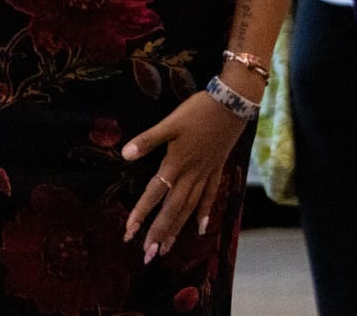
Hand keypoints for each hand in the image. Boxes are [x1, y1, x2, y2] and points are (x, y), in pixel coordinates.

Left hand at [122, 93, 249, 262]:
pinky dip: (205, 212)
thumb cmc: (199, 111)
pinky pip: (211, 195)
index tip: (129, 231)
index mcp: (176, 163)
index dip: (142, 212)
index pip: (156, 192)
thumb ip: (149, 139)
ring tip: (168, 248)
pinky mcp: (217, 168)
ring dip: (178, 228)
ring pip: (190, 207)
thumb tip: (124, 154)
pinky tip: (202, 228)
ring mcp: (206, 173)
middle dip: (160, 231)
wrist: (233, 102)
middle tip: (149, 254)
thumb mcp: (171, 122)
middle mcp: (191, 174)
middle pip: (174, 208)